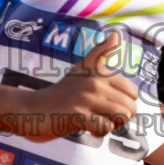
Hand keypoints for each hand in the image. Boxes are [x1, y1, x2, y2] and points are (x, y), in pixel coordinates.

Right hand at [19, 31, 139, 141]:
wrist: (30, 110)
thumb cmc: (60, 93)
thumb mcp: (81, 69)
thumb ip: (100, 52)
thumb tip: (117, 32)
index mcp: (99, 72)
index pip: (134, 92)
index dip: (123, 104)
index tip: (105, 104)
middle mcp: (94, 82)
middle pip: (130, 107)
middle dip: (119, 117)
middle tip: (99, 115)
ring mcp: (85, 98)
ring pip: (120, 117)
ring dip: (110, 125)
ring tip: (94, 121)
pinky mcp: (77, 115)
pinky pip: (104, 127)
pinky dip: (98, 132)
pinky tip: (85, 127)